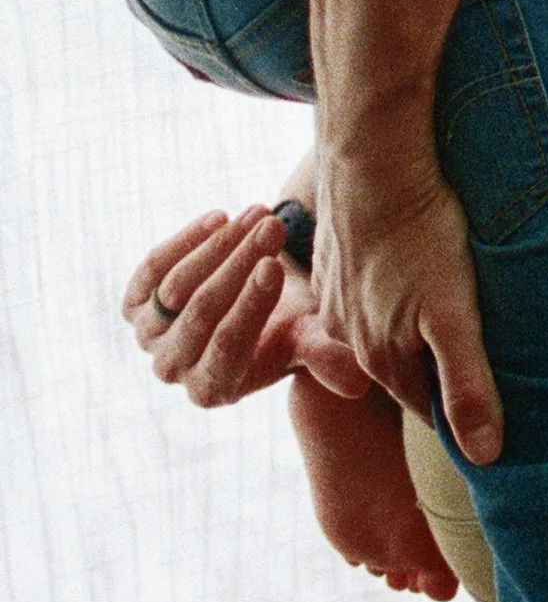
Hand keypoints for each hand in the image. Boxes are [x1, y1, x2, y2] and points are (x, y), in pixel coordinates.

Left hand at [123, 203, 359, 405]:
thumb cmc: (286, 325)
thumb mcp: (306, 339)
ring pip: (176, 287)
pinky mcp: (134, 305)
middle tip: (273, 225)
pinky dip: (185, 240)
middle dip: (238, 263)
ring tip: (258, 213)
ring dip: (219, 245)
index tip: (274, 265)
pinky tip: (220, 217)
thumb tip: (359, 384)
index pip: (227, 346)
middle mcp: (173, 369)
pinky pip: (153, 269)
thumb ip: (324, 358)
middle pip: (201, 311)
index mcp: (214, 388)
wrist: (253, 306)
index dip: (249, 305)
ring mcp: (148, 337)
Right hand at [315, 162, 501, 463]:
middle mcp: (349, 333)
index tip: (490, 413)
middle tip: (477, 356)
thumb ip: (468, 385)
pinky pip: (367, 286)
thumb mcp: (456, 315)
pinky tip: (412, 268)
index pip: (425, 406)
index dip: (458, 412)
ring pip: (382, 325)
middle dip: (434, 370)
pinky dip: (392, 286)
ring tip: (447, 309)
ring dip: (411, 325)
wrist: (374, 158)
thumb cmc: (422, 234)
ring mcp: (337, 293)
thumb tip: (486, 455)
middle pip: (401, 367)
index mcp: (380, 357)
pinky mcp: (337, 254)